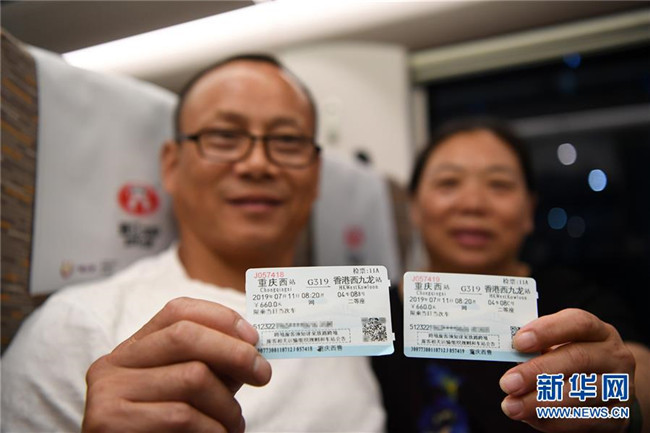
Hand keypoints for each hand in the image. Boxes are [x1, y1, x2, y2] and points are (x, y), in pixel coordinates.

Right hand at [82, 297, 271, 432]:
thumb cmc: (166, 432)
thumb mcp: (186, 391)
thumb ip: (212, 365)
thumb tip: (252, 346)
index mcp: (132, 350)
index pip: (178, 311)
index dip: (221, 318)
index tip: (253, 339)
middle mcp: (113, 364)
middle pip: (185, 336)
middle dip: (234, 352)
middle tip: (262, 374)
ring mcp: (108, 392)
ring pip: (192, 377)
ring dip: (227, 405)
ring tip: (234, 425)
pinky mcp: (111, 421)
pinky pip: (182, 415)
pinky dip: (213, 428)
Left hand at [499, 308, 635, 431]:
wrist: (609, 391)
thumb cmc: (572, 361)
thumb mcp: (560, 347)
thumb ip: (538, 347)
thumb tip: (508, 353)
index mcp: (598, 331)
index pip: (577, 323)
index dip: (547, 331)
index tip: (518, 342)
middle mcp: (614, 355)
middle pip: (578, 358)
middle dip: (538, 371)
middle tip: (507, 383)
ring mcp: (620, 386)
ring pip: (582, 393)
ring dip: (541, 401)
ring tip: (512, 406)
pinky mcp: (618, 415)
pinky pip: (585, 420)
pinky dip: (554, 420)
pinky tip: (531, 418)